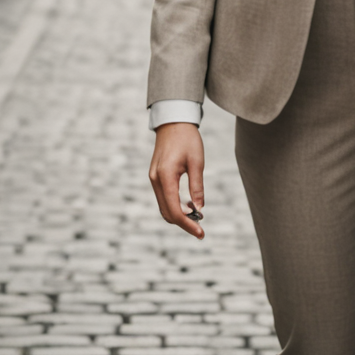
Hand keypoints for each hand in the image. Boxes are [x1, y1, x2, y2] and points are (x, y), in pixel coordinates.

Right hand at [148, 123, 205, 238]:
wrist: (173, 122)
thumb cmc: (187, 139)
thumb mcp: (197, 162)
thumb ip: (197, 187)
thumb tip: (199, 209)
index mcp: (165, 177)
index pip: (175, 210)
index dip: (188, 225)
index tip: (201, 233)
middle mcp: (155, 180)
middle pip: (167, 213)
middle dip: (184, 224)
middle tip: (201, 229)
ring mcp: (153, 179)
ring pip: (164, 207)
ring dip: (179, 216)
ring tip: (197, 218)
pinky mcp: (155, 177)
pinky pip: (163, 198)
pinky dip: (174, 206)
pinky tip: (188, 207)